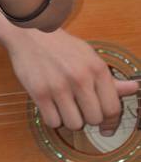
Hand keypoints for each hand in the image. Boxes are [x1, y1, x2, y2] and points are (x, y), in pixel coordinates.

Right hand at [8, 26, 137, 133]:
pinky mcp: (39, 93)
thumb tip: (133, 88)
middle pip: (94, 119)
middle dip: (88, 118)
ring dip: (70, 120)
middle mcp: (80, 78)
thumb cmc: (62, 46)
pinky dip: (53, 119)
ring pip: (74, 124)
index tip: (106, 127)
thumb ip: (110, 78)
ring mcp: (59, 86)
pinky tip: (52, 107)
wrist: (30, 34)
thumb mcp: (89, 57)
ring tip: (65, 107)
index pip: (112, 108)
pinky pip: (53, 122)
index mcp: (97, 69)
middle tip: (81, 109)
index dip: (110, 121)